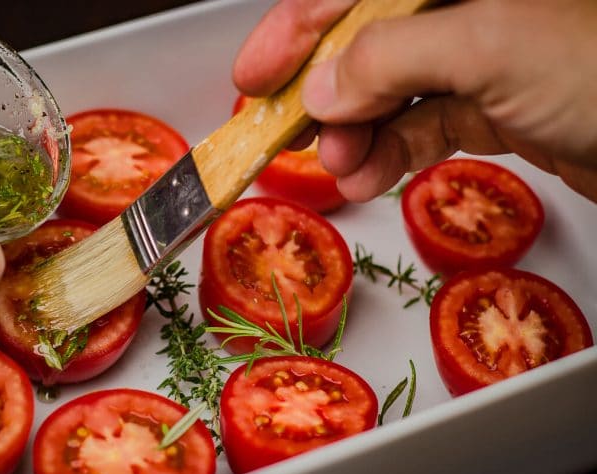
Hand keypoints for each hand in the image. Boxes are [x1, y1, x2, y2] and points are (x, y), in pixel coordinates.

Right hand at [233, 0, 596, 202]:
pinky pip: (423, 126)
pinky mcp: (497, 104)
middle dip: (323, 92)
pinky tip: (367, 177)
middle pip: (365, 40)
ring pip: (390, 91)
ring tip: (337, 168)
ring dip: (353, 135)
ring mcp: (483, 55)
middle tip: (288, 132)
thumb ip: (391, 58)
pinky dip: (389, 155)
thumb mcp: (491, 42)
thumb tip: (324, 87)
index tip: (256, 74)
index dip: (296, 28)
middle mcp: (467, 6)